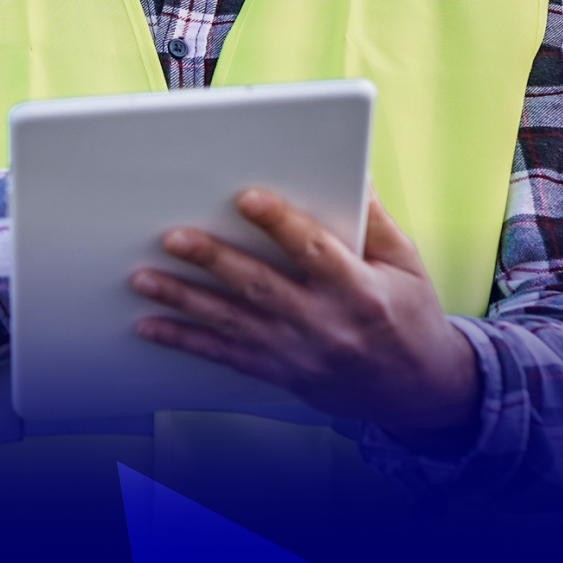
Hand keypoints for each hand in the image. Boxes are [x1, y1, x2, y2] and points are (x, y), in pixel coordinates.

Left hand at [130, 189, 481, 449]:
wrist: (419, 392)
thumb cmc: (411, 317)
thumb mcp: (406, 264)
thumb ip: (374, 220)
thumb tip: (353, 170)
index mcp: (361, 292)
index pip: (315, 252)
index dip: (281, 224)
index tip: (247, 198)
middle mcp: (326, 326)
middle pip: (261, 287)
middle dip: (213, 260)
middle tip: (172, 237)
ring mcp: (299, 354)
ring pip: (232, 323)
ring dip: (183, 300)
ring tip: (143, 278)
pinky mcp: (281, 373)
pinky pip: (226, 356)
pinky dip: (186, 341)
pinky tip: (152, 326)